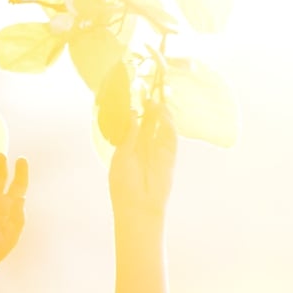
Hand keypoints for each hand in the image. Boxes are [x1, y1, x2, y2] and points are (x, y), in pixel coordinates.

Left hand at [109, 102, 176, 219]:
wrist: (138, 206)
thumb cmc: (124, 185)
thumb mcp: (123, 156)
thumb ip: (129, 135)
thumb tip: (132, 113)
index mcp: (129, 146)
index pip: (133, 122)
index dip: (135, 108)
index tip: (134, 91)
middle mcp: (144, 146)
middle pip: (148, 120)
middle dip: (149, 105)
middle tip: (149, 86)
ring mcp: (157, 149)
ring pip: (160, 125)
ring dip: (159, 111)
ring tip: (156, 97)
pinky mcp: (169, 154)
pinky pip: (169, 135)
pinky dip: (167, 123)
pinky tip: (163, 112)